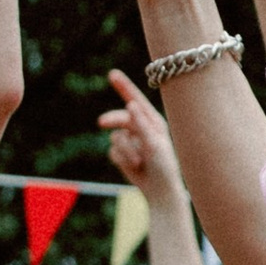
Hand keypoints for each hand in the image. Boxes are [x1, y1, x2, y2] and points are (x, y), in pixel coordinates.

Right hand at [100, 73, 190, 208]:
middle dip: (112, 120)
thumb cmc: (163, 166)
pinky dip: (121, 159)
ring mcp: (130, 140)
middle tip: (102, 123)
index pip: (135, 100)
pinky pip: (112, 151)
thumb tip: (130, 105)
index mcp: (152, 121)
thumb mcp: (154, 144)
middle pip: (119, 117)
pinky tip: (134, 167)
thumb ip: (142, 125)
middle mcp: (140, 128)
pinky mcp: (121, 153)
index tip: (112, 74)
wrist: (159, 190)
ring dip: (125, 151)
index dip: (124, 86)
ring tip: (138, 162)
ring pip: (115, 137)